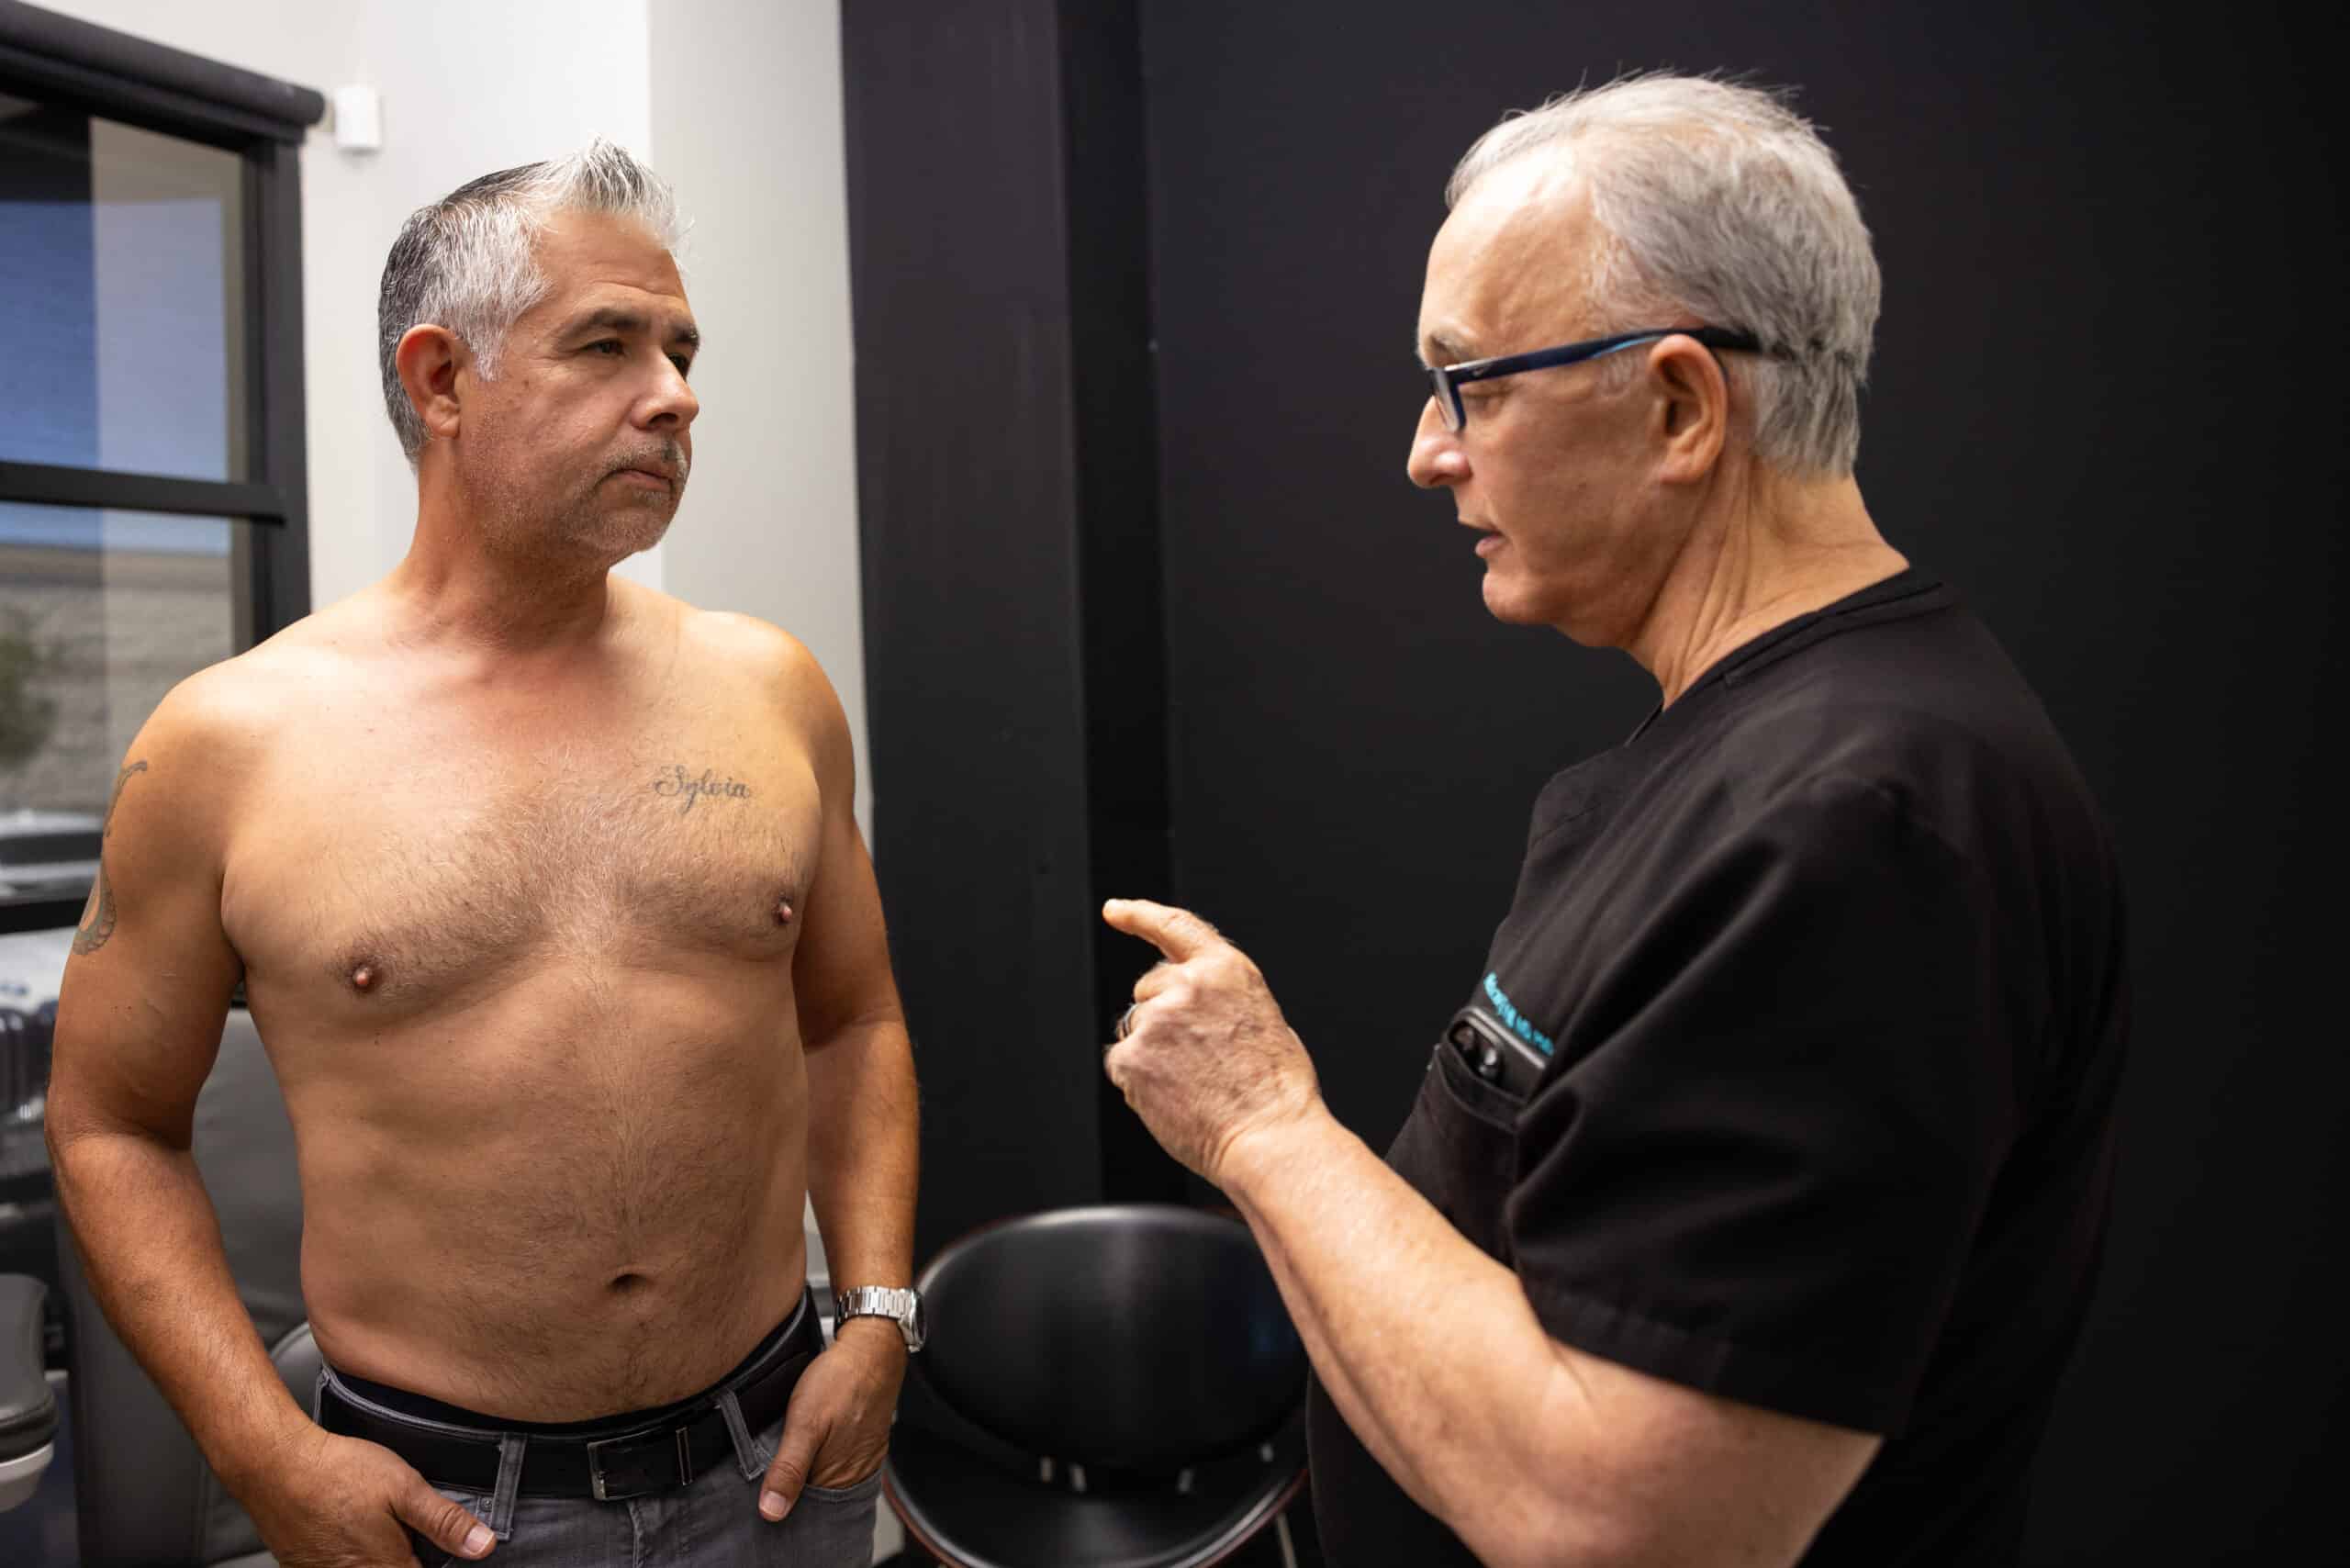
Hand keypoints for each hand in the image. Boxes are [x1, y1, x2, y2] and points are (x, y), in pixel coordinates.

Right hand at [243, 1425, 491, 1566]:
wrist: (275, 1466)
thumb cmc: (338, 1472)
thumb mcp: (405, 1487)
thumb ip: (444, 1522)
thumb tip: (483, 1546)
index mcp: (386, 1567)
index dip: (436, 1561)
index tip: (432, 1547)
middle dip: (407, 1556)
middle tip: (403, 1531)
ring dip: (378, 1556)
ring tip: (374, 1526)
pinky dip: (350, 1556)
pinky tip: (349, 1530)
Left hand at [758, 1316, 906, 1519]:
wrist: (872, 1348)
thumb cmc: (841, 1380)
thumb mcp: (804, 1422)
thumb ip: (789, 1468)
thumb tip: (772, 1511)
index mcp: (838, 1478)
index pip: (802, 1511)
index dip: (778, 1503)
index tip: (758, 1492)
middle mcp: (852, 1476)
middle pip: (814, 1498)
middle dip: (790, 1490)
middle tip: (767, 1469)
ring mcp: (860, 1460)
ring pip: (823, 1481)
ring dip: (803, 1475)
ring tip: (784, 1457)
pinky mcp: (862, 1444)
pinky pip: (835, 1464)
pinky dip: (818, 1460)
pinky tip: (807, 1445)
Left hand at [1100, 898, 1321, 1185]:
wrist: (1270, 1138)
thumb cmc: (1277, 1094)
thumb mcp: (1263, 1021)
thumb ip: (1222, 1001)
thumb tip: (1196, 1010)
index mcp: (1227, 971)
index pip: (1175, 927)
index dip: (1140, 915)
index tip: (1116, 911)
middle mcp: (1188, 985)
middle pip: (1149, 990)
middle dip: (1161, 1018)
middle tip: (1193, 1060)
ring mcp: (1157, 1020)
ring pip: (1135, 1030)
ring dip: (1151, 1053)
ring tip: (1192, 1085)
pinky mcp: (1132, 1057)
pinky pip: (1121, 1065)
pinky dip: (1139, 1082)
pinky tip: (1172, 1099)